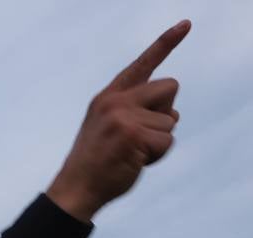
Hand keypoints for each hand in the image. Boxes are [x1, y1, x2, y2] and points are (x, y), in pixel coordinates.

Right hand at [46, 21, 188, 221]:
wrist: (76, 188)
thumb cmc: (97, 163)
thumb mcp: (107, 127)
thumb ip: (133, 110)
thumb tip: (173, 114)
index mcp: (108, 96)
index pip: (142, 64)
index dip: (166, 42)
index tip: (186, 24)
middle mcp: (115, 101)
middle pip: (170, 87)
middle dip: (166, 111)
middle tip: (141, 133)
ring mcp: (123, 116)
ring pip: (171, 119)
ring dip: (159, 140)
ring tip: (131, 152)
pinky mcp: (133, 134)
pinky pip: (168, 141)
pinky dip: (157, 155)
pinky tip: (134, 161)